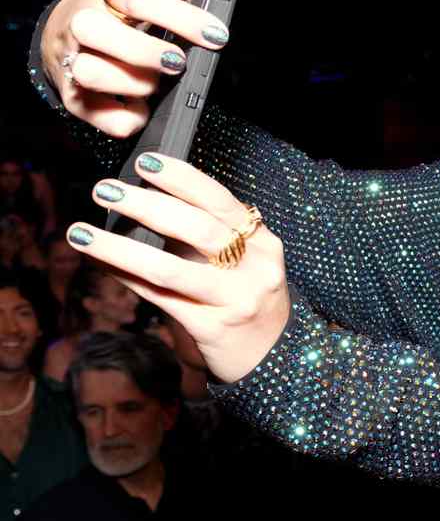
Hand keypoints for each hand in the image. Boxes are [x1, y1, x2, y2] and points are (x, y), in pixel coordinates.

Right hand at [39, 0, 248, 137]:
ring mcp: (75, 61)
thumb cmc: (118, 10)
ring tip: (154, 85)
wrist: (65, 38)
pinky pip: (100, 115)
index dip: (180, 15)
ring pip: (90, 73)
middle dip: (142, 50)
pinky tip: (140, 110)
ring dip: (133, 84)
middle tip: (179, 62)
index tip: (217, 33)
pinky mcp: (76, 99)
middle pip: (96, 30)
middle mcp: (85, 25)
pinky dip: (125, 118)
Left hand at [68, 152, 290, 382]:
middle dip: (146, 205)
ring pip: (170, 268)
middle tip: (105, 189)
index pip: (220, 202)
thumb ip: (211, 235)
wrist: (275, 357)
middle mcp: (255, 269)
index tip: (146, 163)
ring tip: (82, 232)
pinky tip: (99, 262)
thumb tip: (147, 201)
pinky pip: (159, 297)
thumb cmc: (249, 299)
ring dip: (119, 247)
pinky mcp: (212, 327)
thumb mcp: (246, 262)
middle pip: (197, 229)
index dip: (181, 179)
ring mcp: (235, 300)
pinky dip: (124, 277)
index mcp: (263, 244)